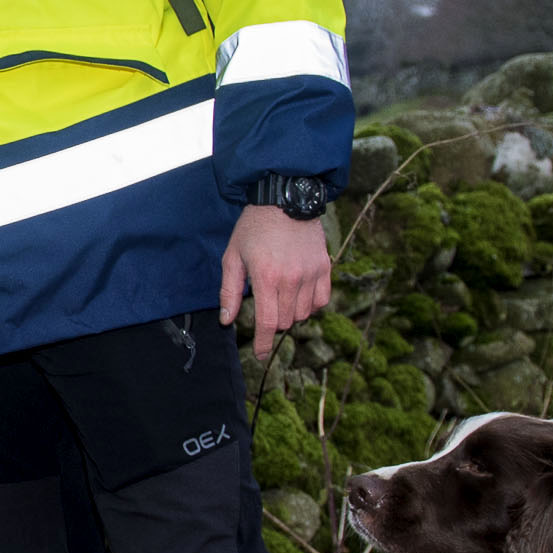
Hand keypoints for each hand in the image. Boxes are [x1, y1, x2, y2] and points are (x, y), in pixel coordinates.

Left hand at [222, 202, 331, 362]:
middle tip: (266, 304)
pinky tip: (299, 295)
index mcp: (266, 278)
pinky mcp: (325, 267)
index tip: (260, 355)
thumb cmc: (254, 227)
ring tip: (281, 295)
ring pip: (303, 314)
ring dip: (290, 313)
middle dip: (273, 322)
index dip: (263, 343)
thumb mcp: (232, 256)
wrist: (285, 198)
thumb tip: (227, 321)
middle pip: (285, 321)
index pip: (268, 323)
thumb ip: (229, 292)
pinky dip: (310, 305)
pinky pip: (322, 301)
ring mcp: (311, 274)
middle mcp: (292, 279)